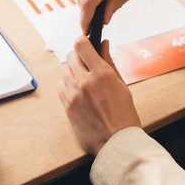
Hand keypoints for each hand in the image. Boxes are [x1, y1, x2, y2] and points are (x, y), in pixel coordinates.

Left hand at [58, 37, 140, 155]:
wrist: (116, 143)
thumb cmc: (124, 115)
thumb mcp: (122, 85)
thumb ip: (109, 62)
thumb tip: (103, 43)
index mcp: (102, 73)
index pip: (81, 45)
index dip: (82, 42)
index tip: (86, 44)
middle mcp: (84, 81)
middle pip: (70, 56)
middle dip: (78, 57)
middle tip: (87, 64)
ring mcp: (73, 94)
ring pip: (64, 70)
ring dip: (72, 70)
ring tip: (83, 80)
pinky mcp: (66, 105)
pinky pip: (60, 85)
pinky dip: (67, 85)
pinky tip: (77, 91)